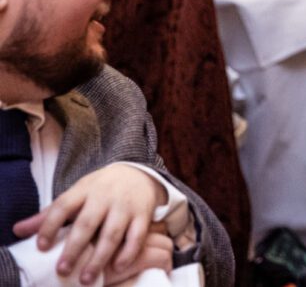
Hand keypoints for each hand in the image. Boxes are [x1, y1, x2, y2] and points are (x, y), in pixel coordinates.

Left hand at [14, 164, 167, 284]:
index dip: (50, 226)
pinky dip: (128, 253)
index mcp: (84, 190)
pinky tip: (117, 267)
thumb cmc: (100, 189)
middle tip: (62, 270)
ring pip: (112, 233)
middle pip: (87, 223)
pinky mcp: (143, 215)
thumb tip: (18, 230)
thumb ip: (49, 214)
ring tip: (86, 279)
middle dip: (74, 248)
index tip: (40, 247)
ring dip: (99, 257)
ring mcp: (125, 206)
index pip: (63, 206)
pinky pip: (137, 236)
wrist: (138, 173)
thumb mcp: (75, 194)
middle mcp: (105, 197)